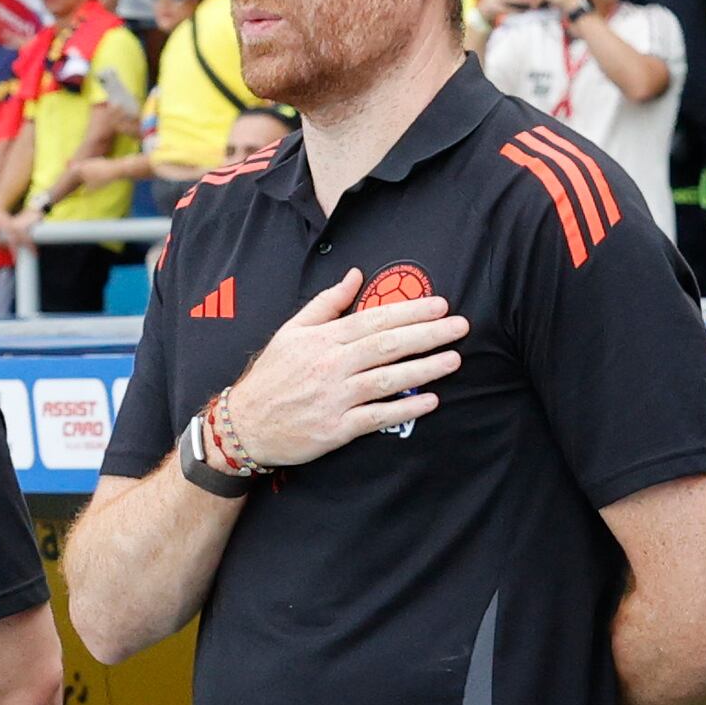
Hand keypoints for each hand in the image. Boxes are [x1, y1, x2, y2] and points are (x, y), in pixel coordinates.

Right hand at [210, 264, 465, 464]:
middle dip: (428, 334)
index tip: (441, 305)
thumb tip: (355, 275)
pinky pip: (377, 417)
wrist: (244, 425)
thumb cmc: (272, 376)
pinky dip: (405, 409)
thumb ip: (327, 304)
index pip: (374, 319)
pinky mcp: (336, 429)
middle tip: (461, 326)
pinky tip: (431, 401)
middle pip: (387, 346)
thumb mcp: (291, 331)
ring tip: (454, 359)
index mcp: (322, 339)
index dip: (410, 312)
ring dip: (424, 369)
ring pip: (387, 380)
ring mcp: (334, 398)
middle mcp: (330, 365)